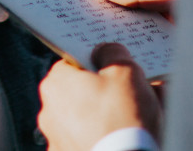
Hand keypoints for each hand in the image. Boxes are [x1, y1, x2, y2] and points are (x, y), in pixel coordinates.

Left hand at [37, 43, 160, 150]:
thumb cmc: (122, 119)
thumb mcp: (125, 71)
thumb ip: (113, 52)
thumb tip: (107, 51)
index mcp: (55, 84)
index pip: (74, 62)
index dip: (98, 63)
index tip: (117, 68)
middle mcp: (49, 112)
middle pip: (82, 92)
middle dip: (107, 91)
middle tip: (135, 92)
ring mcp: (58, 140)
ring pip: (87, 119)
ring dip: (109, 116)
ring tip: (143, 117)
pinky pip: (90, 140)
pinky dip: (106, 138)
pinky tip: (132, 137)